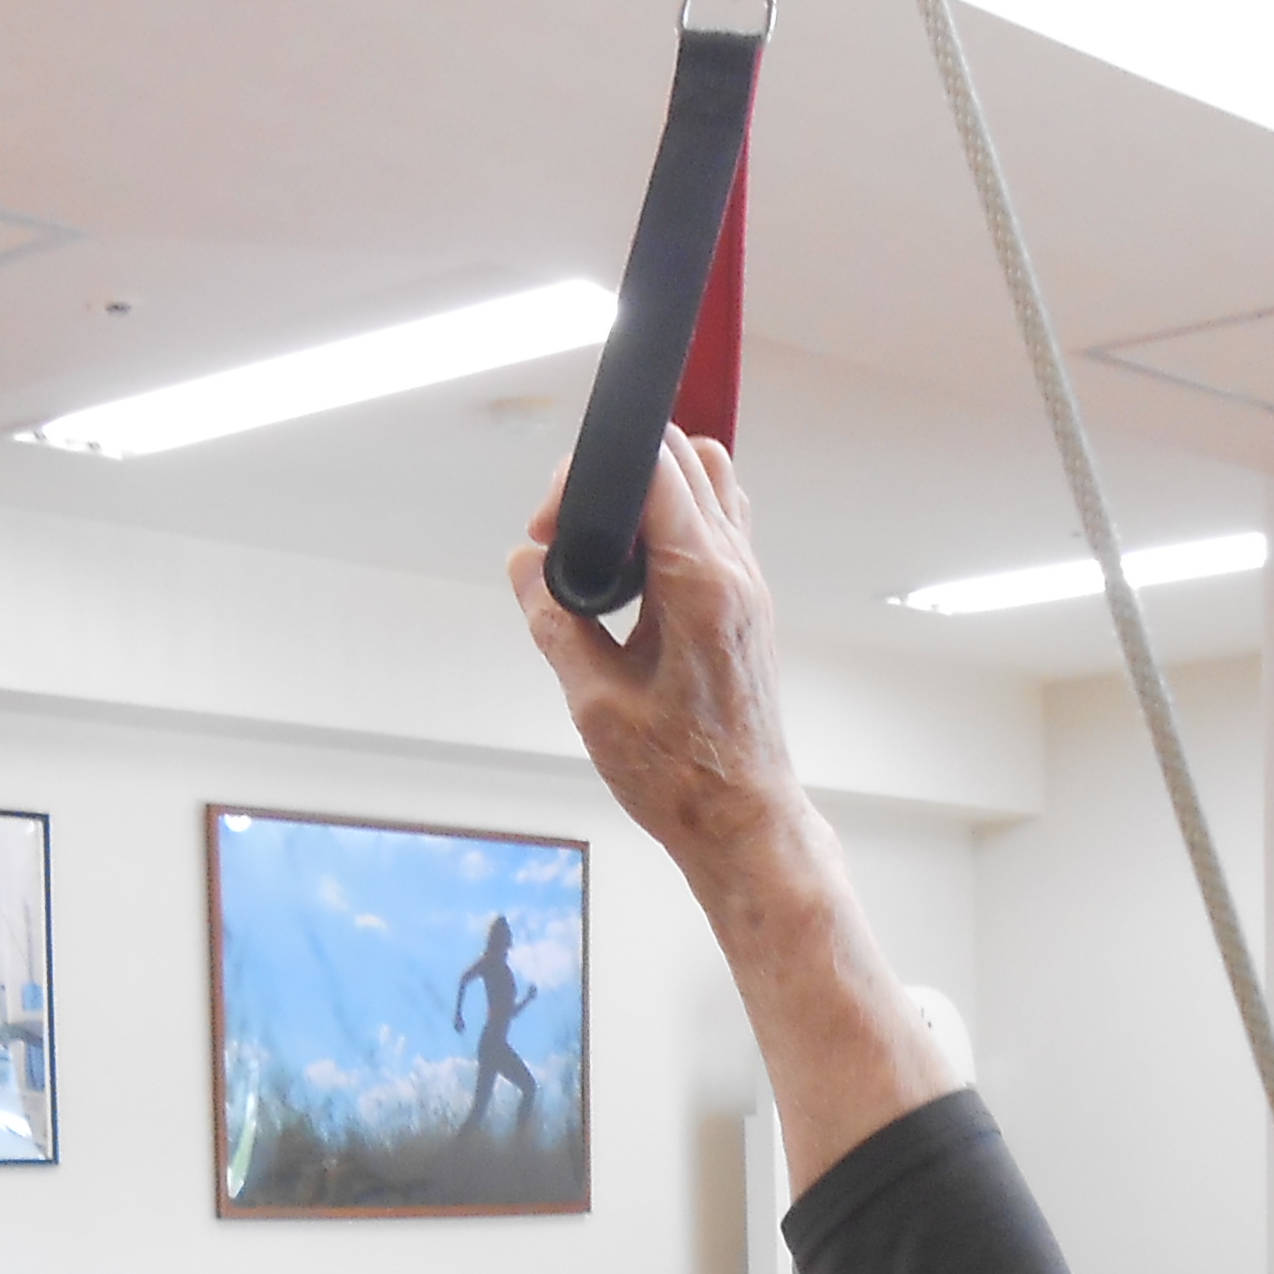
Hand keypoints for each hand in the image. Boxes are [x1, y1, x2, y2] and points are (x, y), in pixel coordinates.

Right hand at [509, 434, 814, 902]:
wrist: (742, 819)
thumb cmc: (682, 776)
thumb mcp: (594, 702)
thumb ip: (554, 621)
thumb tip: (525, 565)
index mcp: (702, 583)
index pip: (655, 466)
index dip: (589, 476)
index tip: (551, 526)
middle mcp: (735, 569)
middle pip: (683, 454)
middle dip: (613, 474)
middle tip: (566, 537)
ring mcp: (749, 581)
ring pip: (709, 478)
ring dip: (651, 488)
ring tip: (604, 548)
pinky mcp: (746, 600)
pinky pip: (718, 521)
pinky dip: (674, 518)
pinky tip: (637, 569)